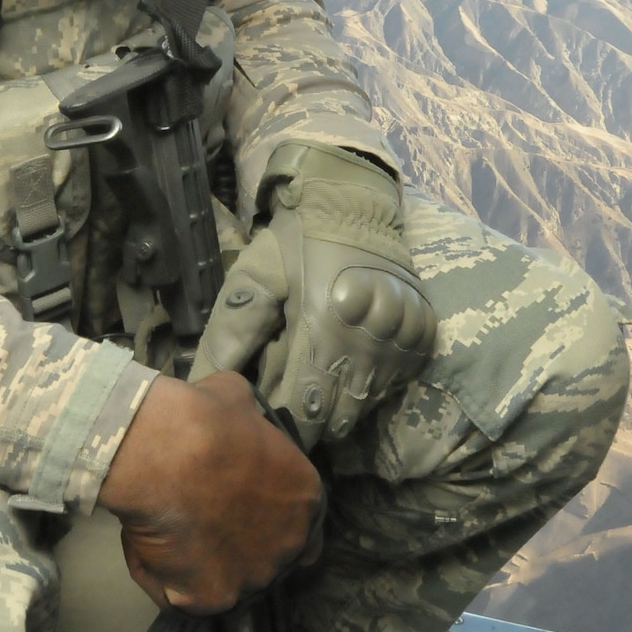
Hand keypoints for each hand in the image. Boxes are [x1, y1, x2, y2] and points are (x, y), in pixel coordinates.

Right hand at [98, 372, 322, 614]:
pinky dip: (163, 580)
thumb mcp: (239, 400)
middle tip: (203, 525)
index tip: (245, 514)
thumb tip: (235, 416)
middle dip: (240, 549)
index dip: (273, 524)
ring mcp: (253, 579)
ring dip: (202, 566)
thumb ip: (246, 423)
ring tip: (168, 536)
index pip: (305, 527)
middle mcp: (289, 545)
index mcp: (306, 497)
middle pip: (269, 561)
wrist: (168, 452)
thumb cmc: (206, 420)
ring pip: (226, 583)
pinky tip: (147, 548)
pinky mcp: (212, 601)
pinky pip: (183, 598)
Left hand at [190, 144, 436, 448]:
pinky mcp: (421, 332)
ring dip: (345, 409)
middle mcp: (369, 337)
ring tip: (323, 399)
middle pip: (342, 412)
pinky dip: (375, 388)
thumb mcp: (254, 275)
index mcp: (323, 326)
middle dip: (316, 423)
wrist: (353, 203)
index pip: (306, 404)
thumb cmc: (295, 241)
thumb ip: (233, 329)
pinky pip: (399, 381)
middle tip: (295, 417)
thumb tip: (209, 380)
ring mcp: (401, 336)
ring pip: (371, 401)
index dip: (287, 424)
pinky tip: (354, 376)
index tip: (272, 428)